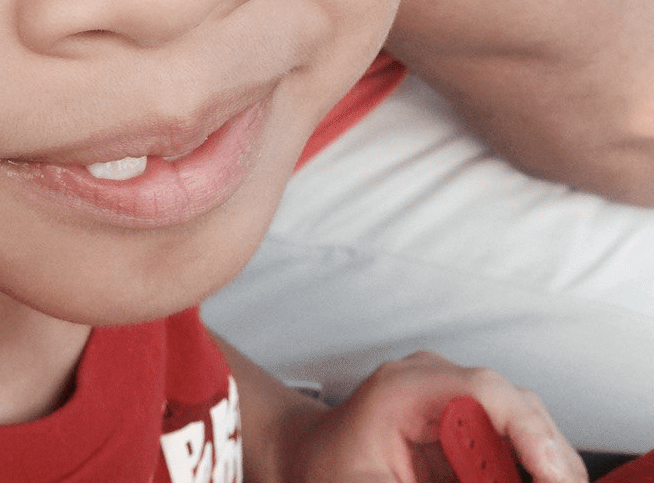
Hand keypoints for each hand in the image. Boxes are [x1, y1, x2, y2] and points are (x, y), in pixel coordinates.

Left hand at [281, 351, 585, 482]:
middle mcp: (435, 385)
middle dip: (550, 458)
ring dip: (543, 466)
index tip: (553, 475)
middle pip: (518, 410)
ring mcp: (453, 404)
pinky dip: (528, 471)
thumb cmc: (325, 471)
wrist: (306, 460)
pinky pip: (513, 450)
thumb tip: (486, 479)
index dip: (531, 432)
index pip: (485, 391)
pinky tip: (531, 481)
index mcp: (404, 389)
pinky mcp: (465, 431)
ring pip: (525, 430)